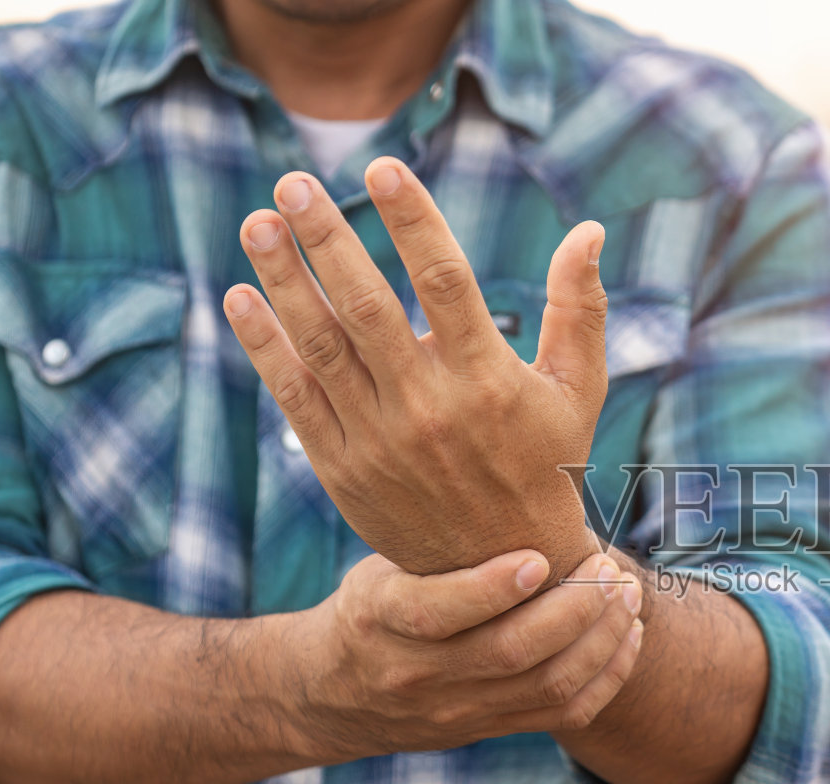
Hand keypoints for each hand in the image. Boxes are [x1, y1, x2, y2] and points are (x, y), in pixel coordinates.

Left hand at [223, 158, 607, 580]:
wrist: (505, 569)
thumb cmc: (546, 463)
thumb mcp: (577, 388)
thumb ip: (580, 307)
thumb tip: (588, 230)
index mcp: (489, 380)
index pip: (445, 282)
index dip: (411, 220)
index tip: (381, 168)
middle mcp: (430, 408)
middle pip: (367, 307)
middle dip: (328, 239)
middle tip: (293, 182)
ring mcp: (380, 439)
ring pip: (321, 346)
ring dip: (284, 281)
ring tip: (257, 225)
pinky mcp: (343, 467)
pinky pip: (295, 396)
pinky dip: (264, 346)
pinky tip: (241, 297)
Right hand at [284, 547, 644, 763]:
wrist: (334, 696)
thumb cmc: (373, 607)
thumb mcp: (380, 568)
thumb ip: (435, 546)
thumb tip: (513, 477)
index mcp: (381, 620)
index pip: (434, 612)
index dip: (492, 587)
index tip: (538, 556)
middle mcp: (418, 673)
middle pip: (509, 653)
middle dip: (573, 607)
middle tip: (606, 567)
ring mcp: (457, 709)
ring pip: (546, 685)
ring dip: (601, 638)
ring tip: (627, 594)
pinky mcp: (489, 729)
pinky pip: (564, 713)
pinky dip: (608, 675)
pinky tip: (628, 634)